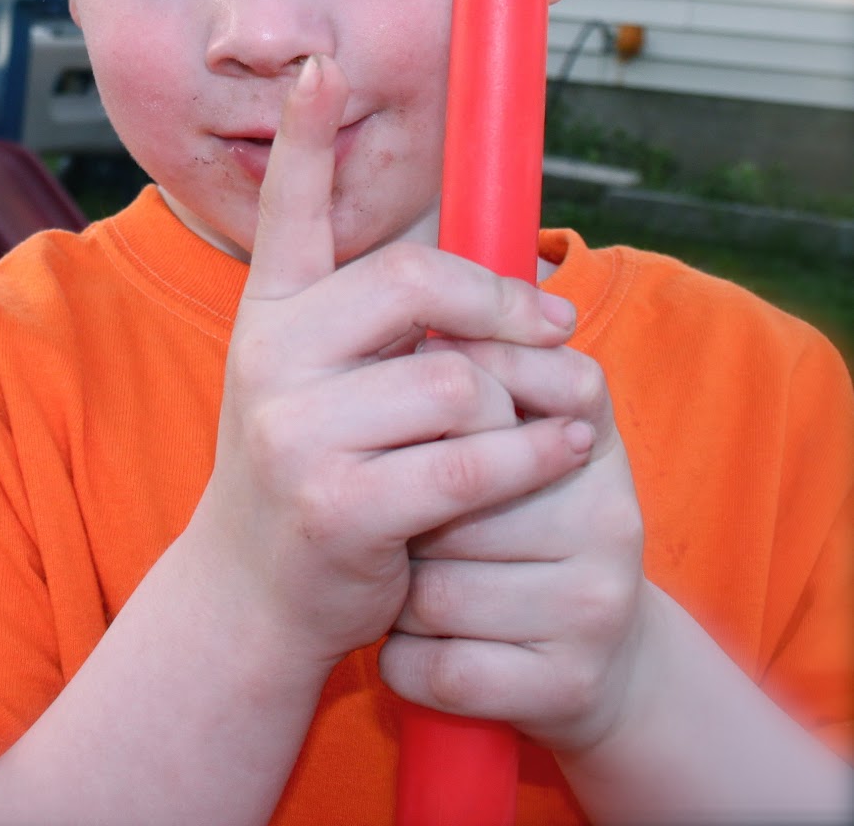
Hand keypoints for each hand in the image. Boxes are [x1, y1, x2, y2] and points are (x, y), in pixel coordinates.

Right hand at [187, 54, 596, 673]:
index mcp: (271, 311)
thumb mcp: (323, 380)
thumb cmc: (316, 467)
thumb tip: (495, 266)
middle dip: (504, 301)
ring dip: (524, 400)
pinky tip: (563, 446)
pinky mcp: (341, 503)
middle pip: (418, 282)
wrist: (254, 592)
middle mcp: (272, 355)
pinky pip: (473, 460)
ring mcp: (298, 430)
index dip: (302, 134)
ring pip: (461, 379)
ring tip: (547, 414)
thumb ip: (381, 320)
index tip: (319, 66)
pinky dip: (535, 453)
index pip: (287, 209)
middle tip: (558, 317)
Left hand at [380, 333, 648, 753]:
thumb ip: (477, 366)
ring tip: (407, 583)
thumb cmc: (522, 526)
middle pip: (450, 495)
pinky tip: (413, 643)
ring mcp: (595, 605)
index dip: (447, 402)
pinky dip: (405, 662)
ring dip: (397, 593)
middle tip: (397, 522)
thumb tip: (418, 324)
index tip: (409, 424)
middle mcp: (611, 516)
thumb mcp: (518, 435)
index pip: (508, 386)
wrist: (596, 663)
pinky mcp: (567, 685)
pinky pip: (440, 667)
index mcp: (592, 436)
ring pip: (436, 590)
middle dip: (404, 514)